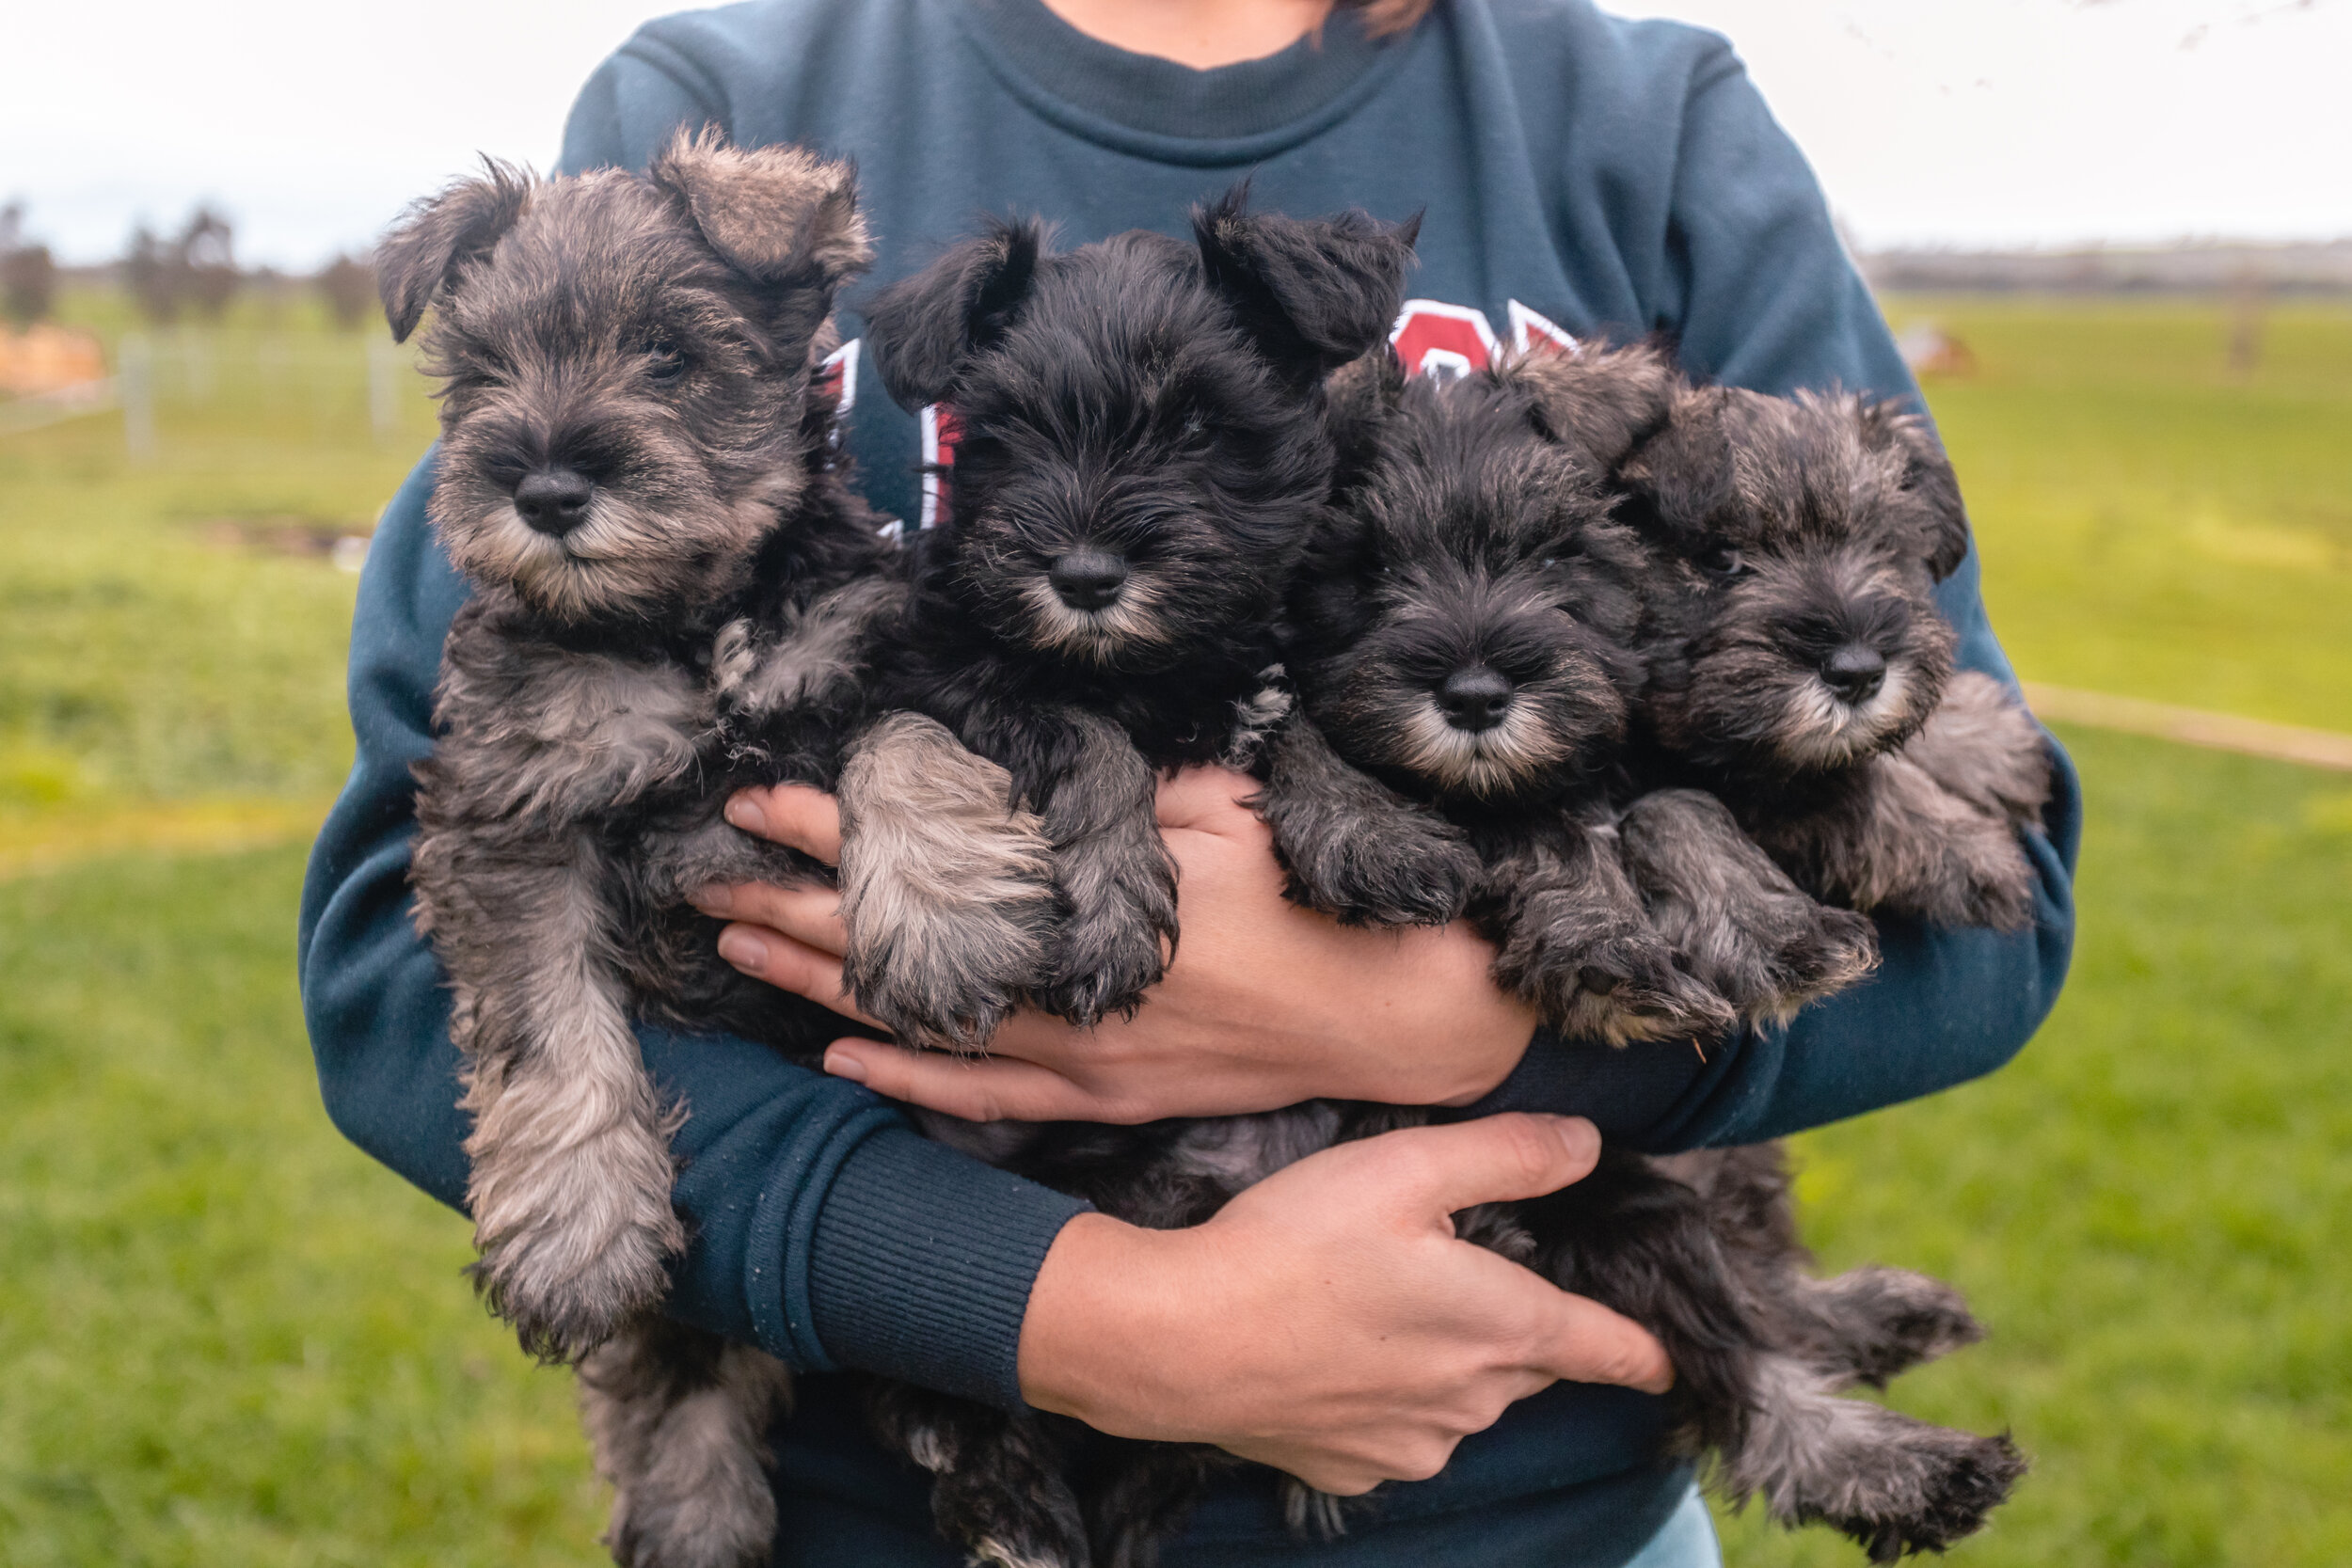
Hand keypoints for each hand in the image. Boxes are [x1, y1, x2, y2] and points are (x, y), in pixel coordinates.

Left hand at [691, 766, 1537, 1121]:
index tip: (759, 801)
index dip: (837, 831)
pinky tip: (841, 1055)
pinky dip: (907, 1076)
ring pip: (922, 1020)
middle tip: (709, 878)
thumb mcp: (1225, 806)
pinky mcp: (1108, 1096)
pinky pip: (984, 1093)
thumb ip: (1124, 793)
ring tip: (740, 951)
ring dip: (823, 984)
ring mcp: (1085, 1052)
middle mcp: (1068, 984)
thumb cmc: (1313, 893)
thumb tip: (1039, 767)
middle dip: (797, 904)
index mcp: (1088, 899)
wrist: (1395, 1009)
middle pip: (900, 944)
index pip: (926, 860)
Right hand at [1018, 1114, 1673, 1490]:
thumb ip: (1507, 1154)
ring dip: (1448, 1359)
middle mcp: (1476, 1400)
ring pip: (1465, 1397)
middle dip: (1517, 1325)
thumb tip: (1586, 1146)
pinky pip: (1403, 1429)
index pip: (1609, 1348)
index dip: (1647, 1350)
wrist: (1179, 1342)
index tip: (1670, 1358)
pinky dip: (1389, 1394)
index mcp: (1503, 1326)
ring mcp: (1417, 1443)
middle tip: (1459, 1271)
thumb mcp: (1405, 1169)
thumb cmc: (1292, 1244)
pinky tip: (1338, 1351)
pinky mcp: (1358, 1468)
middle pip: (1530, 1363)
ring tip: (1378, 1303)